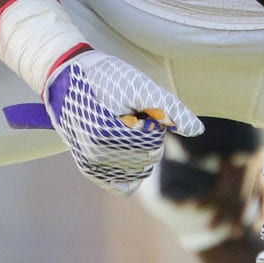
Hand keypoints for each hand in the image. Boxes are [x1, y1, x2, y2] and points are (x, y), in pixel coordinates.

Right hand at [4, 50, 202, 193]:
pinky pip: (122, 185)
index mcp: (110, 134)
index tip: (132, 106)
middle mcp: (97, 155)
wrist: (65, 76)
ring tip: (119, 126)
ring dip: (138, 151)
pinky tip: (121, 149)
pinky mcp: (88, 168)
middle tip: (125, 114)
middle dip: (144, 135)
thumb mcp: (140, 86)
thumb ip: (170, 109)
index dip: (150, 120)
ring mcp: (91, 164)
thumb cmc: (105, 77)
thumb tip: (198, 131)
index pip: (153, 140)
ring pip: (138, 172)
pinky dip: (129, 170)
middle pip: (148, 158)